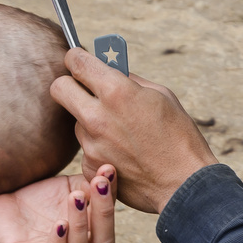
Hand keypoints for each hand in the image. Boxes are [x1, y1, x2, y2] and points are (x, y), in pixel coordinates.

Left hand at [0, 164, 116, 242]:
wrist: (0, 200)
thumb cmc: (39, 197)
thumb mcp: (68, 186)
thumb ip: (90, 183)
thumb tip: (109, 170)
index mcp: (90, 235)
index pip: (109, 222)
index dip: (111, 197)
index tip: (108, 170)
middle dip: (103, 213)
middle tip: (98, 184)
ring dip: (81, 225)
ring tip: (76, 198)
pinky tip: (60, 224)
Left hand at [50, 49, 216, 213]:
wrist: (184, 184)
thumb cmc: (179, 137)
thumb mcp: (161, 95)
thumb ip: (129, 81)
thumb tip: (110, 70)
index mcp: (116, 91)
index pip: (76, 61)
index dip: (76, 57)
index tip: (79, 60)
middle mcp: (96, 116)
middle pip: (58, 88)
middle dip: (68, 84)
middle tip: (83, 89)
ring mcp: (90, 145)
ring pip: (76, 121)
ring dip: (90, 121)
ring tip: (122, 133)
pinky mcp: (89, 168)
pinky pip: (86, 148)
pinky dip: (99, 148)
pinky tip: (123, 154)